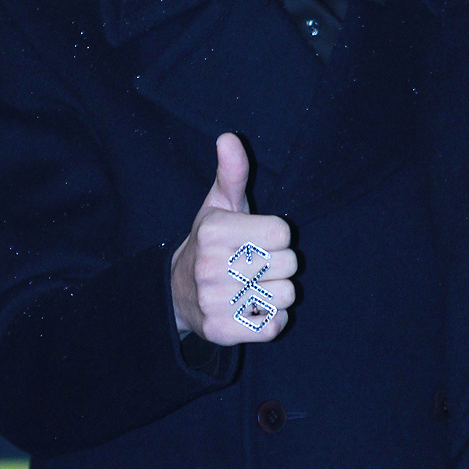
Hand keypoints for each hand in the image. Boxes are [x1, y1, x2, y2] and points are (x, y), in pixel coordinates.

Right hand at [171, 133, 296, 343]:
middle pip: (290, 264)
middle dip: (279, 264)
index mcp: (214, 231)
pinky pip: (274, 325)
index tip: (256, 239)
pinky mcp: (222, 331)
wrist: (178, 294)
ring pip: (285, 296)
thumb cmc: (211, 243)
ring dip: (276, 293)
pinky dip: (271, 320)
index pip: (284, 232)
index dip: (277, 236)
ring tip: (254, 287)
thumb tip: (229, 137)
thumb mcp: (219, 205)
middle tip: (255, 265)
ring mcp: (214, 302)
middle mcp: (211, 266)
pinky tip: (252, 308)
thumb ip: (232, 173)